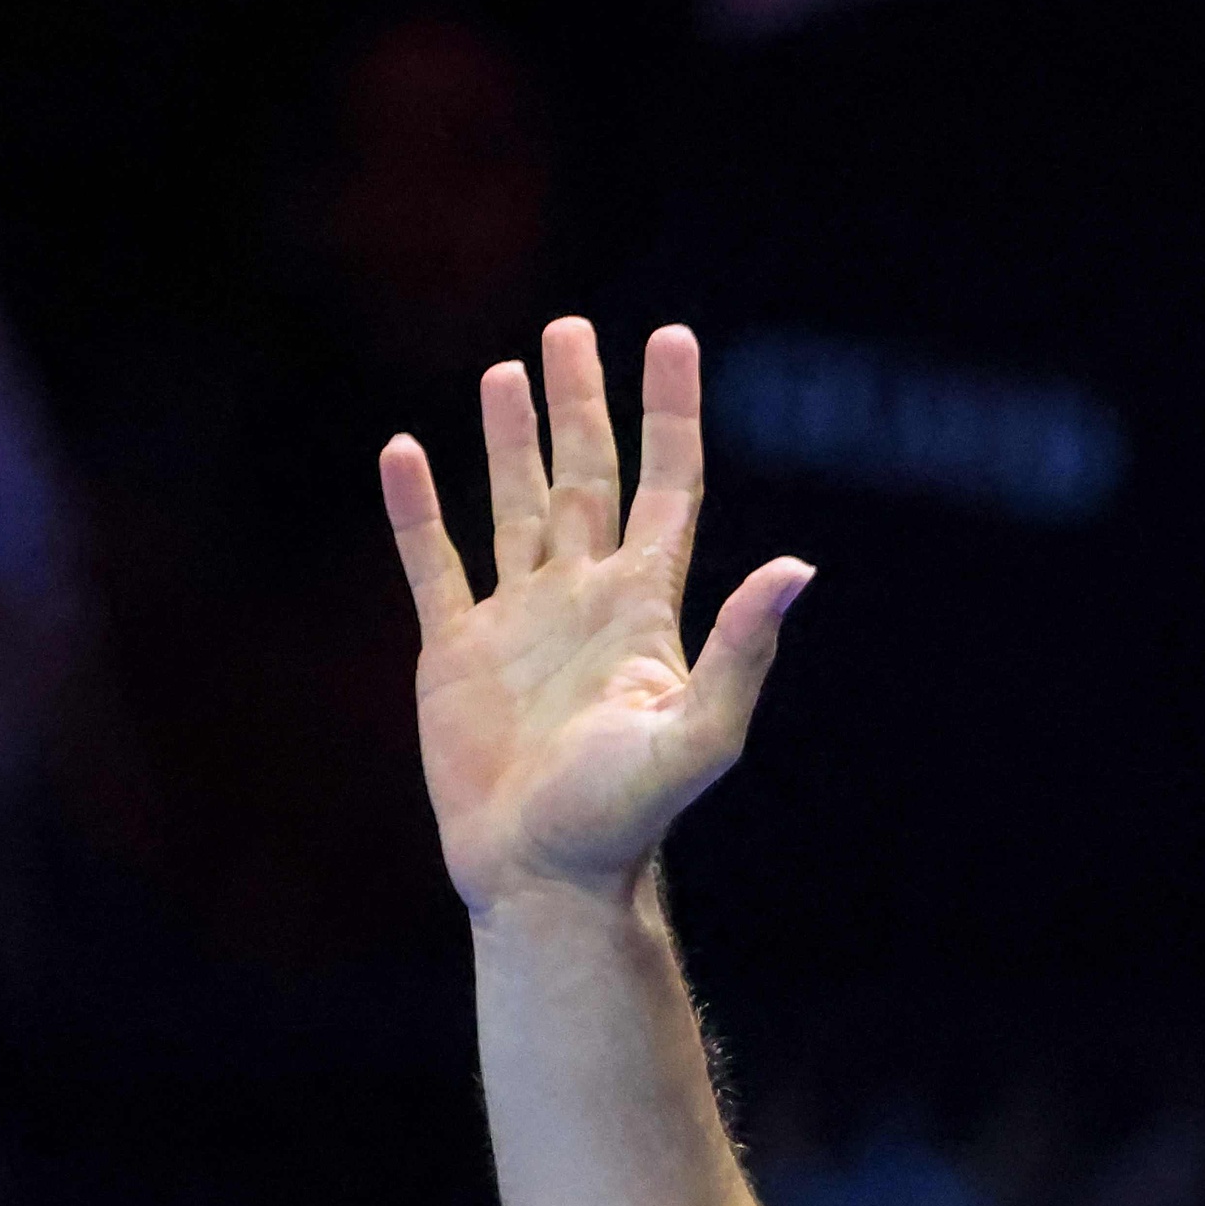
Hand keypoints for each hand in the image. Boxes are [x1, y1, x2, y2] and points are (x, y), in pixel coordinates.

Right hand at [381, 317, 812, 916]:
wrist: (545, 876)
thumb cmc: (626, 818)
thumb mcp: (699, 733)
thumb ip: (743, 648)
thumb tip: (798, 566)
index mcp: (644, 608)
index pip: (666, 486)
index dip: (670, 412)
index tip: (672, 337)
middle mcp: (583, 600)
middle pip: (587, 476)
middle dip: (581, 402)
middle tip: (571, 329)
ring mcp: (519, 622)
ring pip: (516, 506)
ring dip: (511, 439)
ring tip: (506, 371)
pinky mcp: (455, 653)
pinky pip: (434, 562)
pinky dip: (417, 509)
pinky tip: (406, 452)